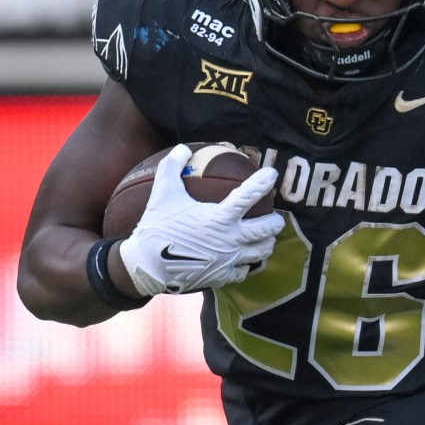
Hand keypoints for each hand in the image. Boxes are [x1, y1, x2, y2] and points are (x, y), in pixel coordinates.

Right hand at [114, 145, 285, 296]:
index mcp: (219, 217)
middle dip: (275, 223)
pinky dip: (247, 266)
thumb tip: (183, 148)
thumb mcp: (162, 193)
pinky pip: (243, 271)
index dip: (262, 182)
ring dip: (267, 244)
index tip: (272, 174)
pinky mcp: (222, 276)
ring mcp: (229, 260)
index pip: (248, 196)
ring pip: (261, 252)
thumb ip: (172, 167)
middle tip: (277, 219)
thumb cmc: (156, 226)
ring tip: (267, 240)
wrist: (148, 265)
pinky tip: (245, 262)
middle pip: (266, 230)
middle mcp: (230, 239)